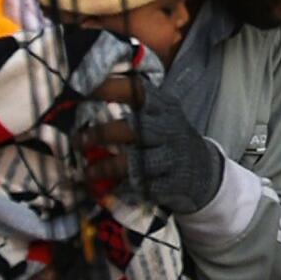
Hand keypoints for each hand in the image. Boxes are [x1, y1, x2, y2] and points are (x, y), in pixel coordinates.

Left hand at [84, 76, 224, 213]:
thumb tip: (84, 96)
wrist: (203, 170)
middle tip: (78, 140)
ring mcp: (172, 157)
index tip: (83, 89)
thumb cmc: (169, 139)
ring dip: (106, 167)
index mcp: (164, 108)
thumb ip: (133, 107)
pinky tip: (109, 190)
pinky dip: (122, 189)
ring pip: (134, 162)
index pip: (138, 92)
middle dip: (101, 134)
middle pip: (132, 128)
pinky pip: (141, 187)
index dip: (110, 88)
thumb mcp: (161, 116)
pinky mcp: (171, 183)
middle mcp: (168, 129)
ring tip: (87, 172)